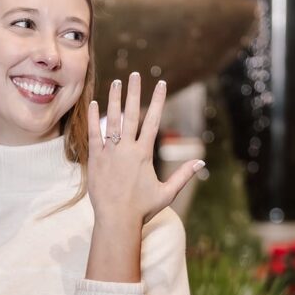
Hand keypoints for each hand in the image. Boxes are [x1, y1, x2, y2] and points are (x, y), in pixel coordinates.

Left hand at [87, 72, 204, 225]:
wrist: (116, 220)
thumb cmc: (142, 209)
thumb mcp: (167, 193)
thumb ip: (183, 175)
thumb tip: (201, 162)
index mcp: (144, 154)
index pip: (153, 121)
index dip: (157, 100)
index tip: (160, 84)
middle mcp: (126, 149)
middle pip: (131, 114)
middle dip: (133, 92)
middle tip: (134, 74)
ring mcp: (109, 153)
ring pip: (112, 121)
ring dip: (114, 100)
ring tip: (115, 82)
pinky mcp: (95, 160)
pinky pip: (94, 135)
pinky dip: (94, 119)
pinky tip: (95, 104)